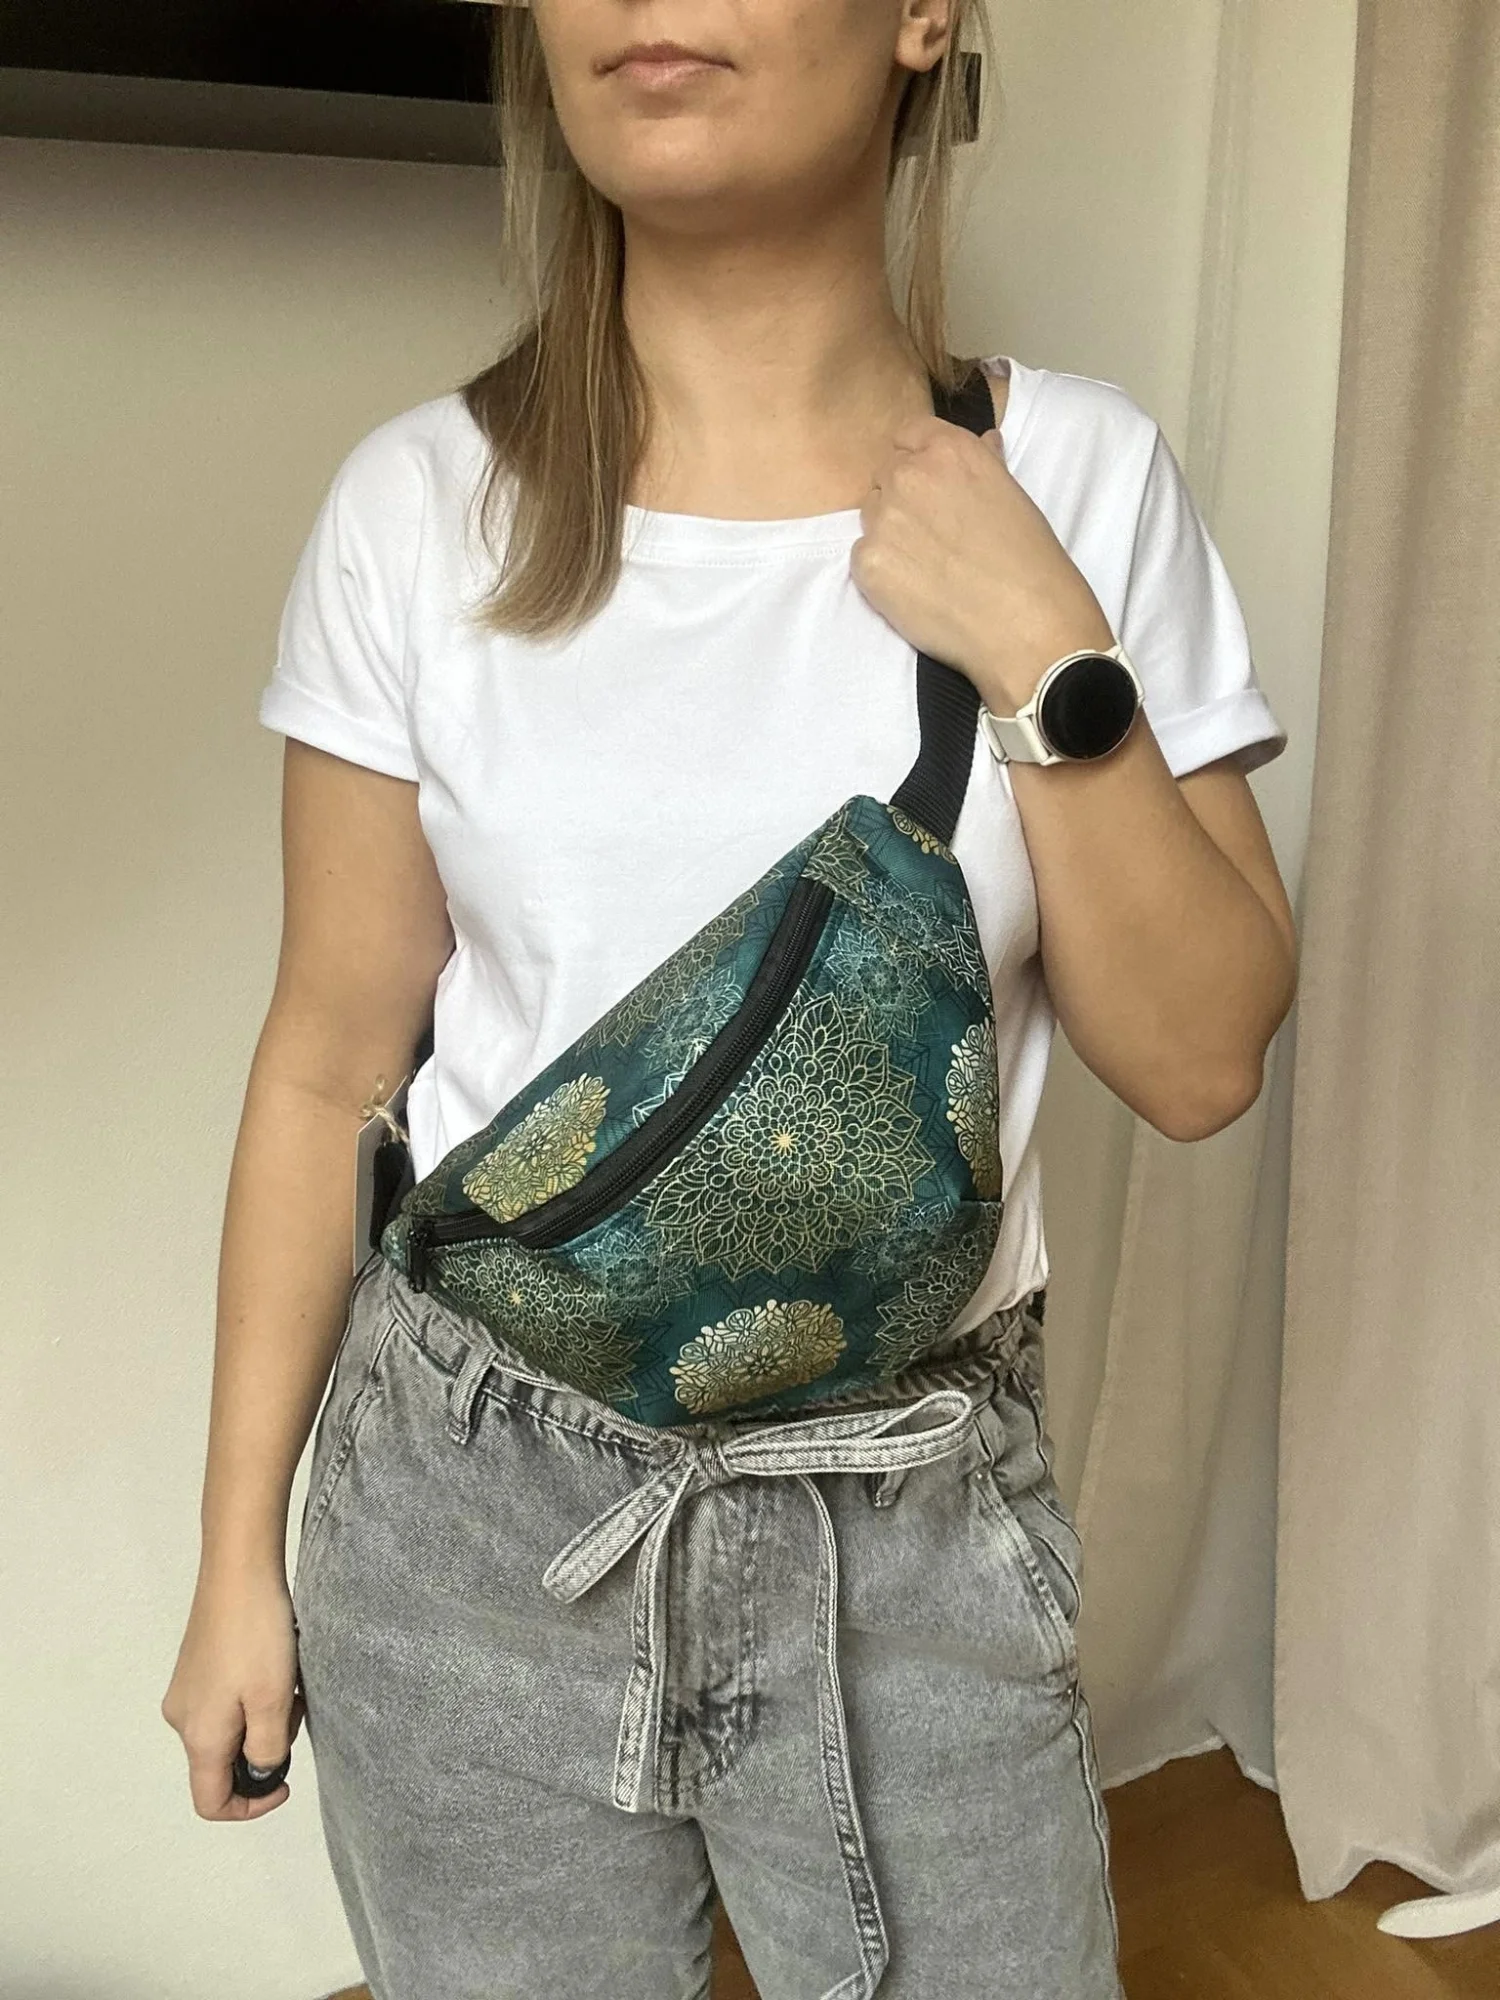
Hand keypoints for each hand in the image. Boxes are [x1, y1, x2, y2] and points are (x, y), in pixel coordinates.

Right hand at [161, 1564, 302, 1820]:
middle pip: (222, 1764)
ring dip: (263, 1719)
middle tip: (292, 1709)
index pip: (210, 1802)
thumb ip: (268, 1749)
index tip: (286, 1783)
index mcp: (199, 1736)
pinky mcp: (196, 1667)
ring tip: (287, 1680)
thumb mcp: (272, 1700)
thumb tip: (260, 1770)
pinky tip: (274, 1665)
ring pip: (229, 1730)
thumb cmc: (257, 1636)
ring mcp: (187, 1690)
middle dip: (264, 1749)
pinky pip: (227, 1703)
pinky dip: (254, 1698)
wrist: (238, 1570)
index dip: (249, 1807)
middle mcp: (182, 1719)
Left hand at [849, 407, 1115, 710]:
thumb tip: (983, 442)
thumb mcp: (1013, 494)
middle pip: (883, 476)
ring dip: (890, 534)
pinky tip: (916, 590)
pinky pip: (863, 558)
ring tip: (928, 566)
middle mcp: (909, 474)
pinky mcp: (868, 563)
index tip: (932, 490)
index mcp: (948, 448)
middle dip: (902, 500)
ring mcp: (883, 519)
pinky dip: (882, 572)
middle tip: (933, 536)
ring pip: (870, 517)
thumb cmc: (1030, 561)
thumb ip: (984, 462)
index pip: (907, 435)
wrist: (1024, 625)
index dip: (916, 461)